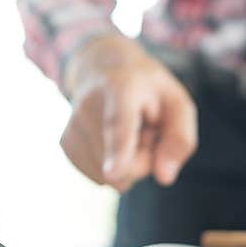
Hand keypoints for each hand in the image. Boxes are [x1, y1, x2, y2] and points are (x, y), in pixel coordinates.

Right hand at [61, 35, 197, 191]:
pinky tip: (110, 140)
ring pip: (112, 177)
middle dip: (145, 157)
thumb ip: (180, 139)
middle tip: (143, 126)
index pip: (119, 124)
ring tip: (127, 131)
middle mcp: (87, 107)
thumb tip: (164, 178)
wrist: (101, 68)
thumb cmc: (147, 89)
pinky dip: (112, 165)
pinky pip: (101, 178)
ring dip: (129, 162)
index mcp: (121, 89)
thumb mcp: (177, 103)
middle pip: (126, 166)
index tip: (112, 172)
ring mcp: (72, 127)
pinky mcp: (65, 146)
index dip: (117, 151)